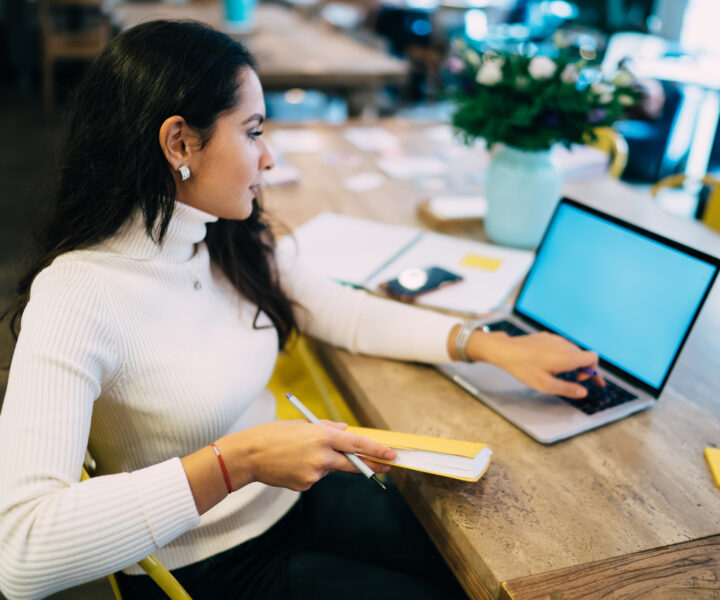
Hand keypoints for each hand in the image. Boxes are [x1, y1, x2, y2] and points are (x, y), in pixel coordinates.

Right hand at [218, 420, 394, 491]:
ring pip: (329, 468)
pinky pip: (316, 477)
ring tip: (299, 454)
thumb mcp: (301, 423)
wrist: (248, 455)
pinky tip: (292, 464)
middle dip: (371, 466)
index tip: (391, 455)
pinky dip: (309, 471)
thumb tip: (346, 431)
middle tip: (385, 467)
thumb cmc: (273, 434)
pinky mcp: (305, 485)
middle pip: (353, 464)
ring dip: (324, 462)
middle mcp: (321, 455)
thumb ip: (327, 428)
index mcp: (322, 435)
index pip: (356, 444)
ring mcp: (314, 473)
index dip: (376, 451)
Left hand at [467, 330, 603, 397]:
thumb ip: (567, 389)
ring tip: (559, 373)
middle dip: (583, 368)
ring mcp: (554, 338)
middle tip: (576, 380)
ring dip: (572, 362)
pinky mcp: (545, 336)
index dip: (594, 371)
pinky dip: (561, 355)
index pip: (593, 358)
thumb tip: (584, 392)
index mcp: (567, 356)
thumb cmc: (524, 368)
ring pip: (572, 350)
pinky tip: (549, 363)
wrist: (504, 350)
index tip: (588, 381)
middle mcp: (564, 344)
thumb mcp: (545, 385)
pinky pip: (560, 345)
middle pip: (583, 355)